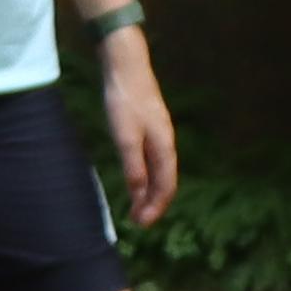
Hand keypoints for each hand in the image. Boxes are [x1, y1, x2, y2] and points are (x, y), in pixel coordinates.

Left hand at [101, 21, 178, 228]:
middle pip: (165, 181)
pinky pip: (152, 159)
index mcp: (164, 147)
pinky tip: (135, 178)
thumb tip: (139, 193)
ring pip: (159, 171)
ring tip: (136, 206)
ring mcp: (159, 134)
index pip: (165, 186)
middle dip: (153, 204)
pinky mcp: (149, 127)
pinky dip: (145, 175)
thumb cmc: (124, 100)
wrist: (126, 66)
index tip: (141, 224)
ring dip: (149, 191)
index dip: (155, 207)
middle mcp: (166, 143)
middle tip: (137, 222)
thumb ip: (133, 165)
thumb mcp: (125, 136)